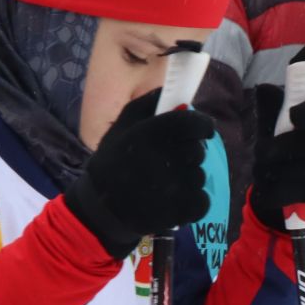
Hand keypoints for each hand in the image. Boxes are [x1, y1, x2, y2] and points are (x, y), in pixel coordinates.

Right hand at [63, 93, 213, 256]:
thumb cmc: (112, 163)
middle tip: (172, 161)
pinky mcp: (181, 210)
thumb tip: (175, 94)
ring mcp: (176, 187)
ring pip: (199, 176)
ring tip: (166, 183)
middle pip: (198, 151)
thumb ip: (148, 105)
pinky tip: (174, 200)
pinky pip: (202, 200)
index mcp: (151, 133)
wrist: (101, 209)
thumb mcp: (122, 125)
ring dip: (188, 178)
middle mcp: (166, 158)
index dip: (203, 125)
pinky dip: (193, 201)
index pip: (194, 123)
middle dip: (190, 154)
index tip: (201, 130)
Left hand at [250, 91, 304, 229]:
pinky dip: (278, 193)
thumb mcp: (279, 127)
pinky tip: (267, 192)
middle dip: (281, 149)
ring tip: (260, 171)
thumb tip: (264, 88)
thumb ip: (272, 109)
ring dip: (276, 171)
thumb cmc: (291, 146)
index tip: (292, 115)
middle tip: (258, 153)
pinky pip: (302, 192)